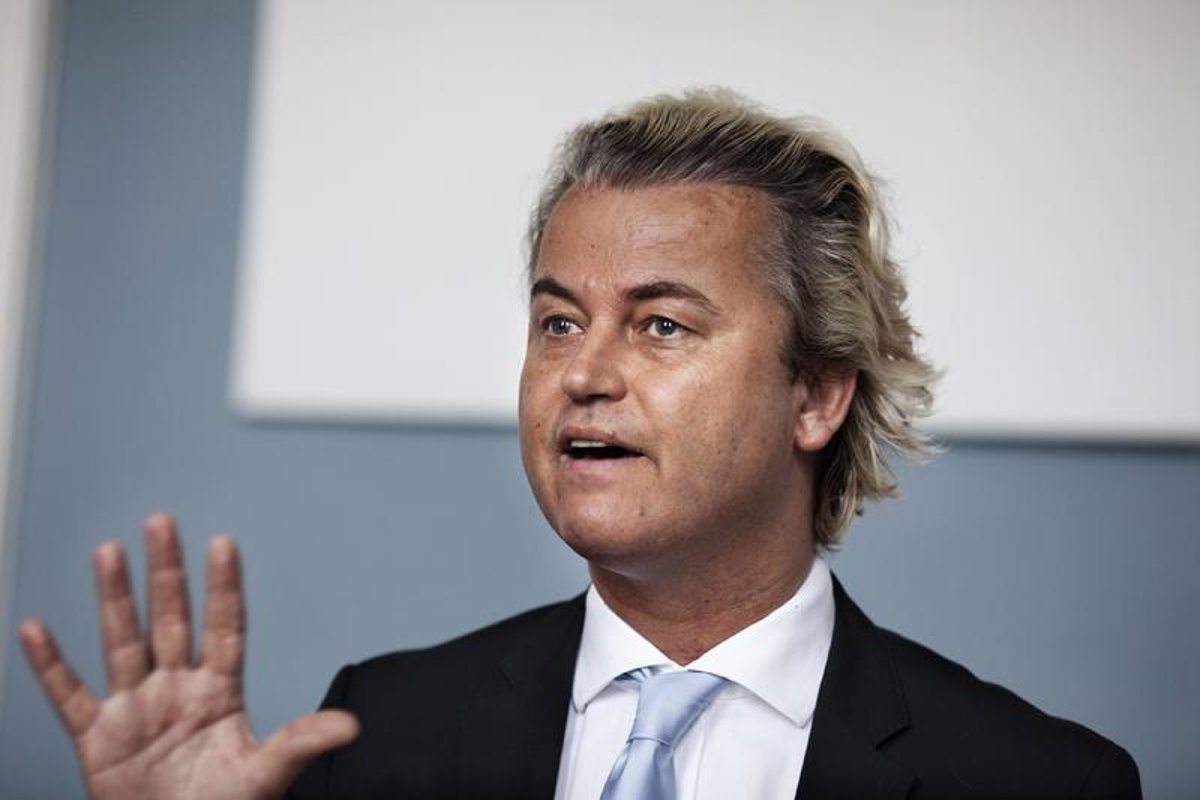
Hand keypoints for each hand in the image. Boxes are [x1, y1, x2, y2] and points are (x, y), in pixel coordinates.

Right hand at [19, 514, 357, 799]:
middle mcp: (177, 689)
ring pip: (123, 642)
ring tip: (108, 551)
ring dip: (115, 598)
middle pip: (171, 619)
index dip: (223, 587)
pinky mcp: (99, 739)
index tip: (224, 544)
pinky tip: (36, 630)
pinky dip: (50, 666)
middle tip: (161, 522)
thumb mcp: (267, 774)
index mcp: (220, 692)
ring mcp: (137, 709)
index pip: (224, 627)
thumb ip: (301, 741)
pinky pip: (69, 696)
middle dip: (166, 572)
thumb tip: (351, 726)